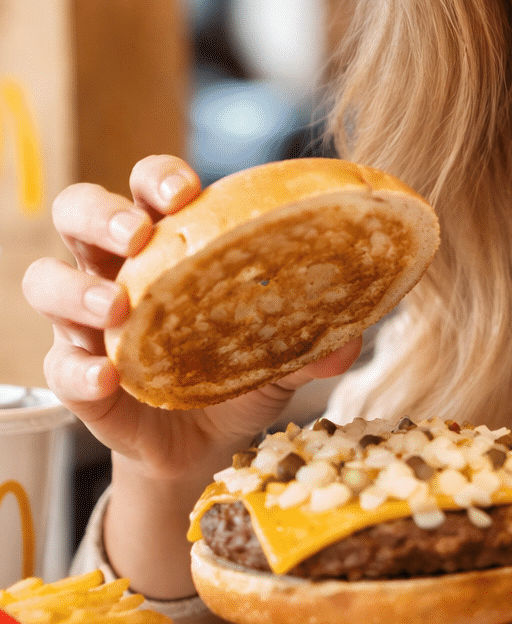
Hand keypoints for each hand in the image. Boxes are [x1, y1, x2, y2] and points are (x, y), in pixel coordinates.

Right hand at [21, 154, 362, 482]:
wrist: (208, 445)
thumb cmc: (239, 371)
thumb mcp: (281, 354)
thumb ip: (312, 342)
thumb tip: (352, 337)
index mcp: (170, 243)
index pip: (149, 188)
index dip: (158, 178)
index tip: (185, 191)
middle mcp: (119, 269)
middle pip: (79, 213)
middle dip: (101, 214)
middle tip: (137, 235)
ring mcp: (89, 323)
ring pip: (47, 281)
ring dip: (75, 289)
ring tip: (114, 308)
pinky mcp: (81, 379)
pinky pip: (59, 367)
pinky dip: (78, 370)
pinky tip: (106, 377)